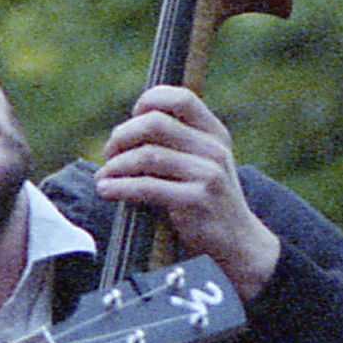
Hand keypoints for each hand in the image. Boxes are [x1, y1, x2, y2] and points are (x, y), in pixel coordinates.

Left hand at [95, 85, 279, 299]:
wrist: (239, 245)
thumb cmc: (208, 203)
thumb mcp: (203, 165)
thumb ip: (176, 145)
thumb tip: (125, 132)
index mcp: (214, 134)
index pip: (180, 97)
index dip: (148, 102)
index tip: (131, 120)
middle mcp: (213, 149)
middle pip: (155, 123)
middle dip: (122, 136)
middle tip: (109, 154)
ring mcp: (208, 174)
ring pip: (147, 155)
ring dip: (116, 165)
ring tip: (104, 177)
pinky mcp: (196, 201)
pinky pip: (147, 187)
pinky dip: (120, 187)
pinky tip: (107, 190)